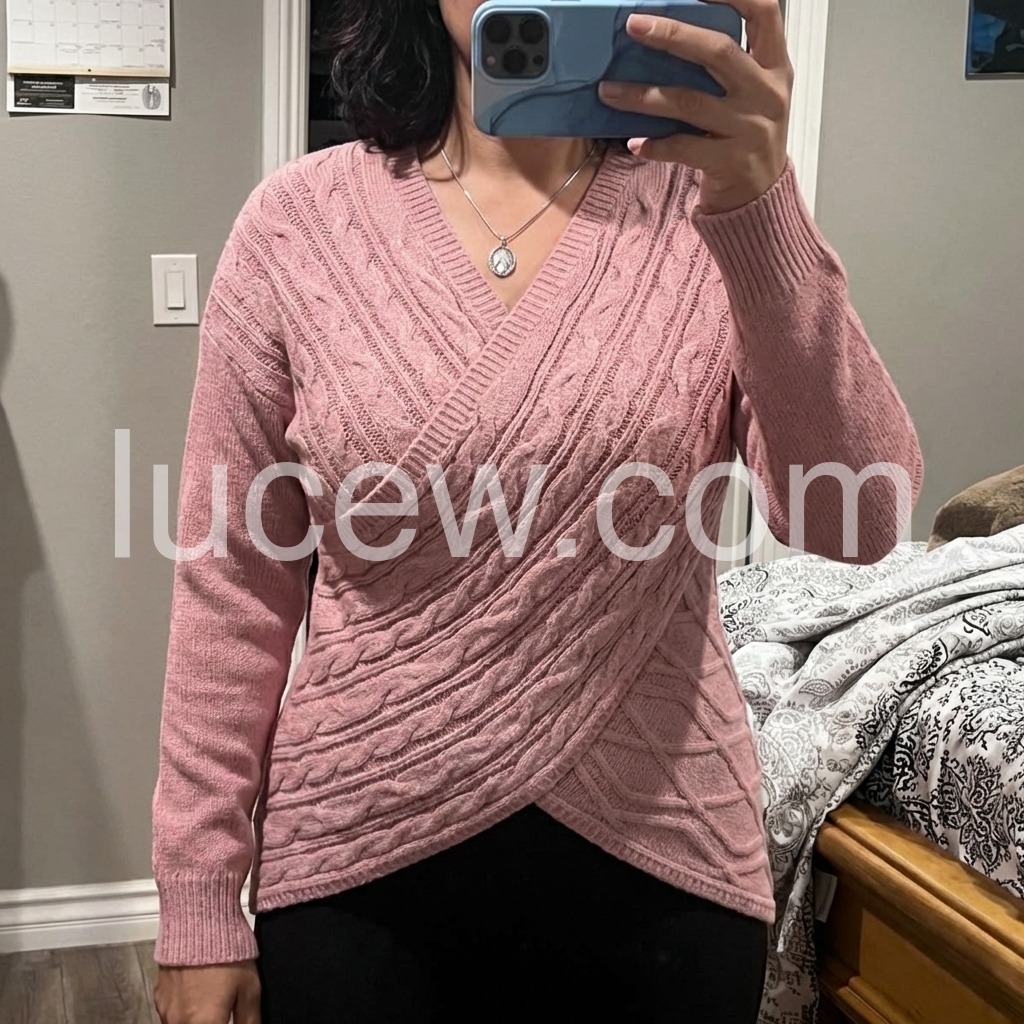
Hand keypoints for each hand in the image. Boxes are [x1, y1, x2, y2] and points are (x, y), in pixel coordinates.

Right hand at [153, 961, 260, 1023]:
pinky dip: (184, 1011)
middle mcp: (180, 1023)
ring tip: (210, 1000)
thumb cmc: (227, 956)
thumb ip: (249, 1020)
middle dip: (211, 1022)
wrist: (198, 924)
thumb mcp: (249, 988)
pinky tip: (197, 993)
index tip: (229, 1019)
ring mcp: (165, 1012)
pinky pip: (171, 1015)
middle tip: (221, 1012)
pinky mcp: (158, 998)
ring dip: (195, 1020)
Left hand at [597, 0, 792, 213]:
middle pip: (718, 52)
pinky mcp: (729, 161)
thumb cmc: (746, 135)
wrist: (761, 197)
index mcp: (774, 66)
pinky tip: (634, 144)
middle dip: (673, 34)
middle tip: (634, 25)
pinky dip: (655, 145)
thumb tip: (669, 32)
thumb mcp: (752, 92)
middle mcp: (765, 93)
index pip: (764, 12)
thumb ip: (726, 64)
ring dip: (644, 95)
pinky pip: (683, 148)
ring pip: (690, 103)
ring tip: (608, 91)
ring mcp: (749, 128)